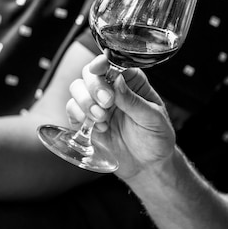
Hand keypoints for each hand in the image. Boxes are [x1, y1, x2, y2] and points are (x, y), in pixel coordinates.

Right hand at [66, 55, 175, 178]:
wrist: (148, 165)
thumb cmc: (156, 138)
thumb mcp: (153, 119)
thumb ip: (134, 101)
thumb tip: (118, 81)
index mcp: (131, 82)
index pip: (112, 63)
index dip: (102, 63)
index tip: (99, 68)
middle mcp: (111, 89)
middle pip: (89, 73)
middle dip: (94, 86)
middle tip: (106, 103)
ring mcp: (96, 104)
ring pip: (76, 88)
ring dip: (85, 101)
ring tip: (101, 118)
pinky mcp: (85, 120)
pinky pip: (71, 109)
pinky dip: (79, 116)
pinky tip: (98, 128)